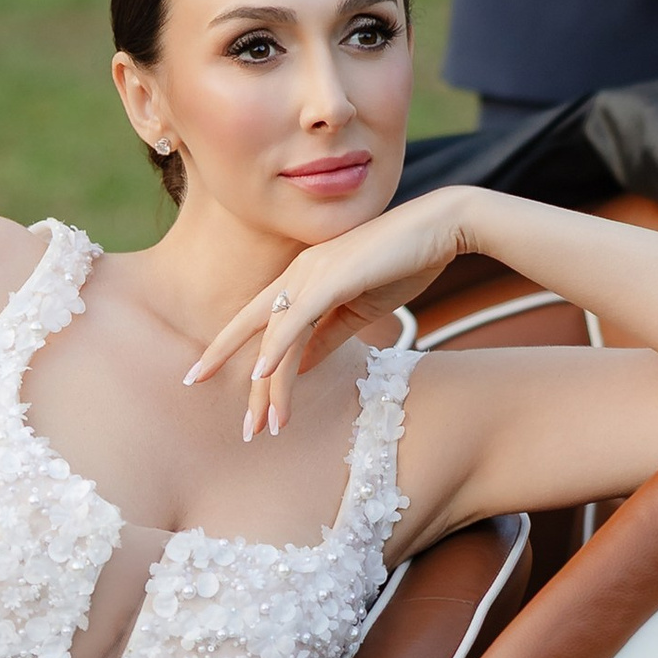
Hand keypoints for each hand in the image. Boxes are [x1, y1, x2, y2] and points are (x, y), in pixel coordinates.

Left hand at [183, 186, 488, 440]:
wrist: (440, 228)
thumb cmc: (403, 263)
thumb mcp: (358, 310)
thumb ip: (326, 336)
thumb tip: (299, 367)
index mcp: (303, 279)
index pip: (260, 323)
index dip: (233, 352)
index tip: (217, 385)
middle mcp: (298, 273)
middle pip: (255, 331)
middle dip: (242, 379)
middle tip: (244, 429)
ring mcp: (311, 273)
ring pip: (276, 337)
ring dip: (269, 387)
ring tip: (265, 426)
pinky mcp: (330, 278)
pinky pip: (295, 319)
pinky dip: (277, 349)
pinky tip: (263, 378)